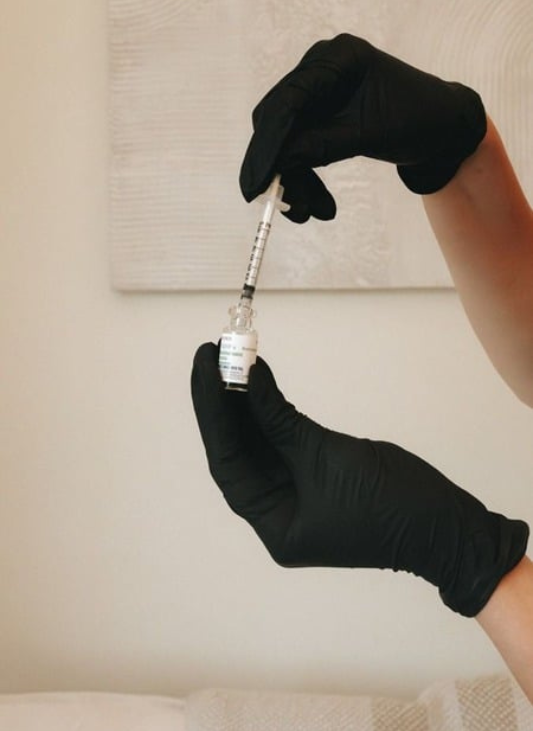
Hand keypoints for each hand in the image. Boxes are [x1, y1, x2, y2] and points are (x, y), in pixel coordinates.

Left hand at [191, 343, 527, 616]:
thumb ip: (280, 419)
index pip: (227, 461)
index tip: (203, 365)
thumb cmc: (390, 505)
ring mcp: (296, 493)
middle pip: (238, 449)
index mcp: (274, 524)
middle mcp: (277, 511)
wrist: (446, 525)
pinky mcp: (315, 474)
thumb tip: (246, 376)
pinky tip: (258, 379)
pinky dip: (270, 409)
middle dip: (222, 402)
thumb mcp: (327, 458)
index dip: (211, 411)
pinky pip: (282, 438)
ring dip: (244, 402)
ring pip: (258, 441)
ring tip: (228, 357)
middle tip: (209, 353)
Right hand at [240, 34, 486, 221]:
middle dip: (281, 168)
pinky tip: (314, 205)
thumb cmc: (416, 121)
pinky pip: (300, 148)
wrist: (441, 129)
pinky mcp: (320, 115)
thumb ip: (320, 145)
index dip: (269, 145)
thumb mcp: (366, 135)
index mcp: (337, 59)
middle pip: (280, 123)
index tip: (258, 184)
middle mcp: (321, 70)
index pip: (289, 103)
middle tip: (283, 206)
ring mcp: (318, 93)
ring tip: (307, 214)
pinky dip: (305, 176)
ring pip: (288, 142)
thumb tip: (277, 165)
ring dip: (295, 180)